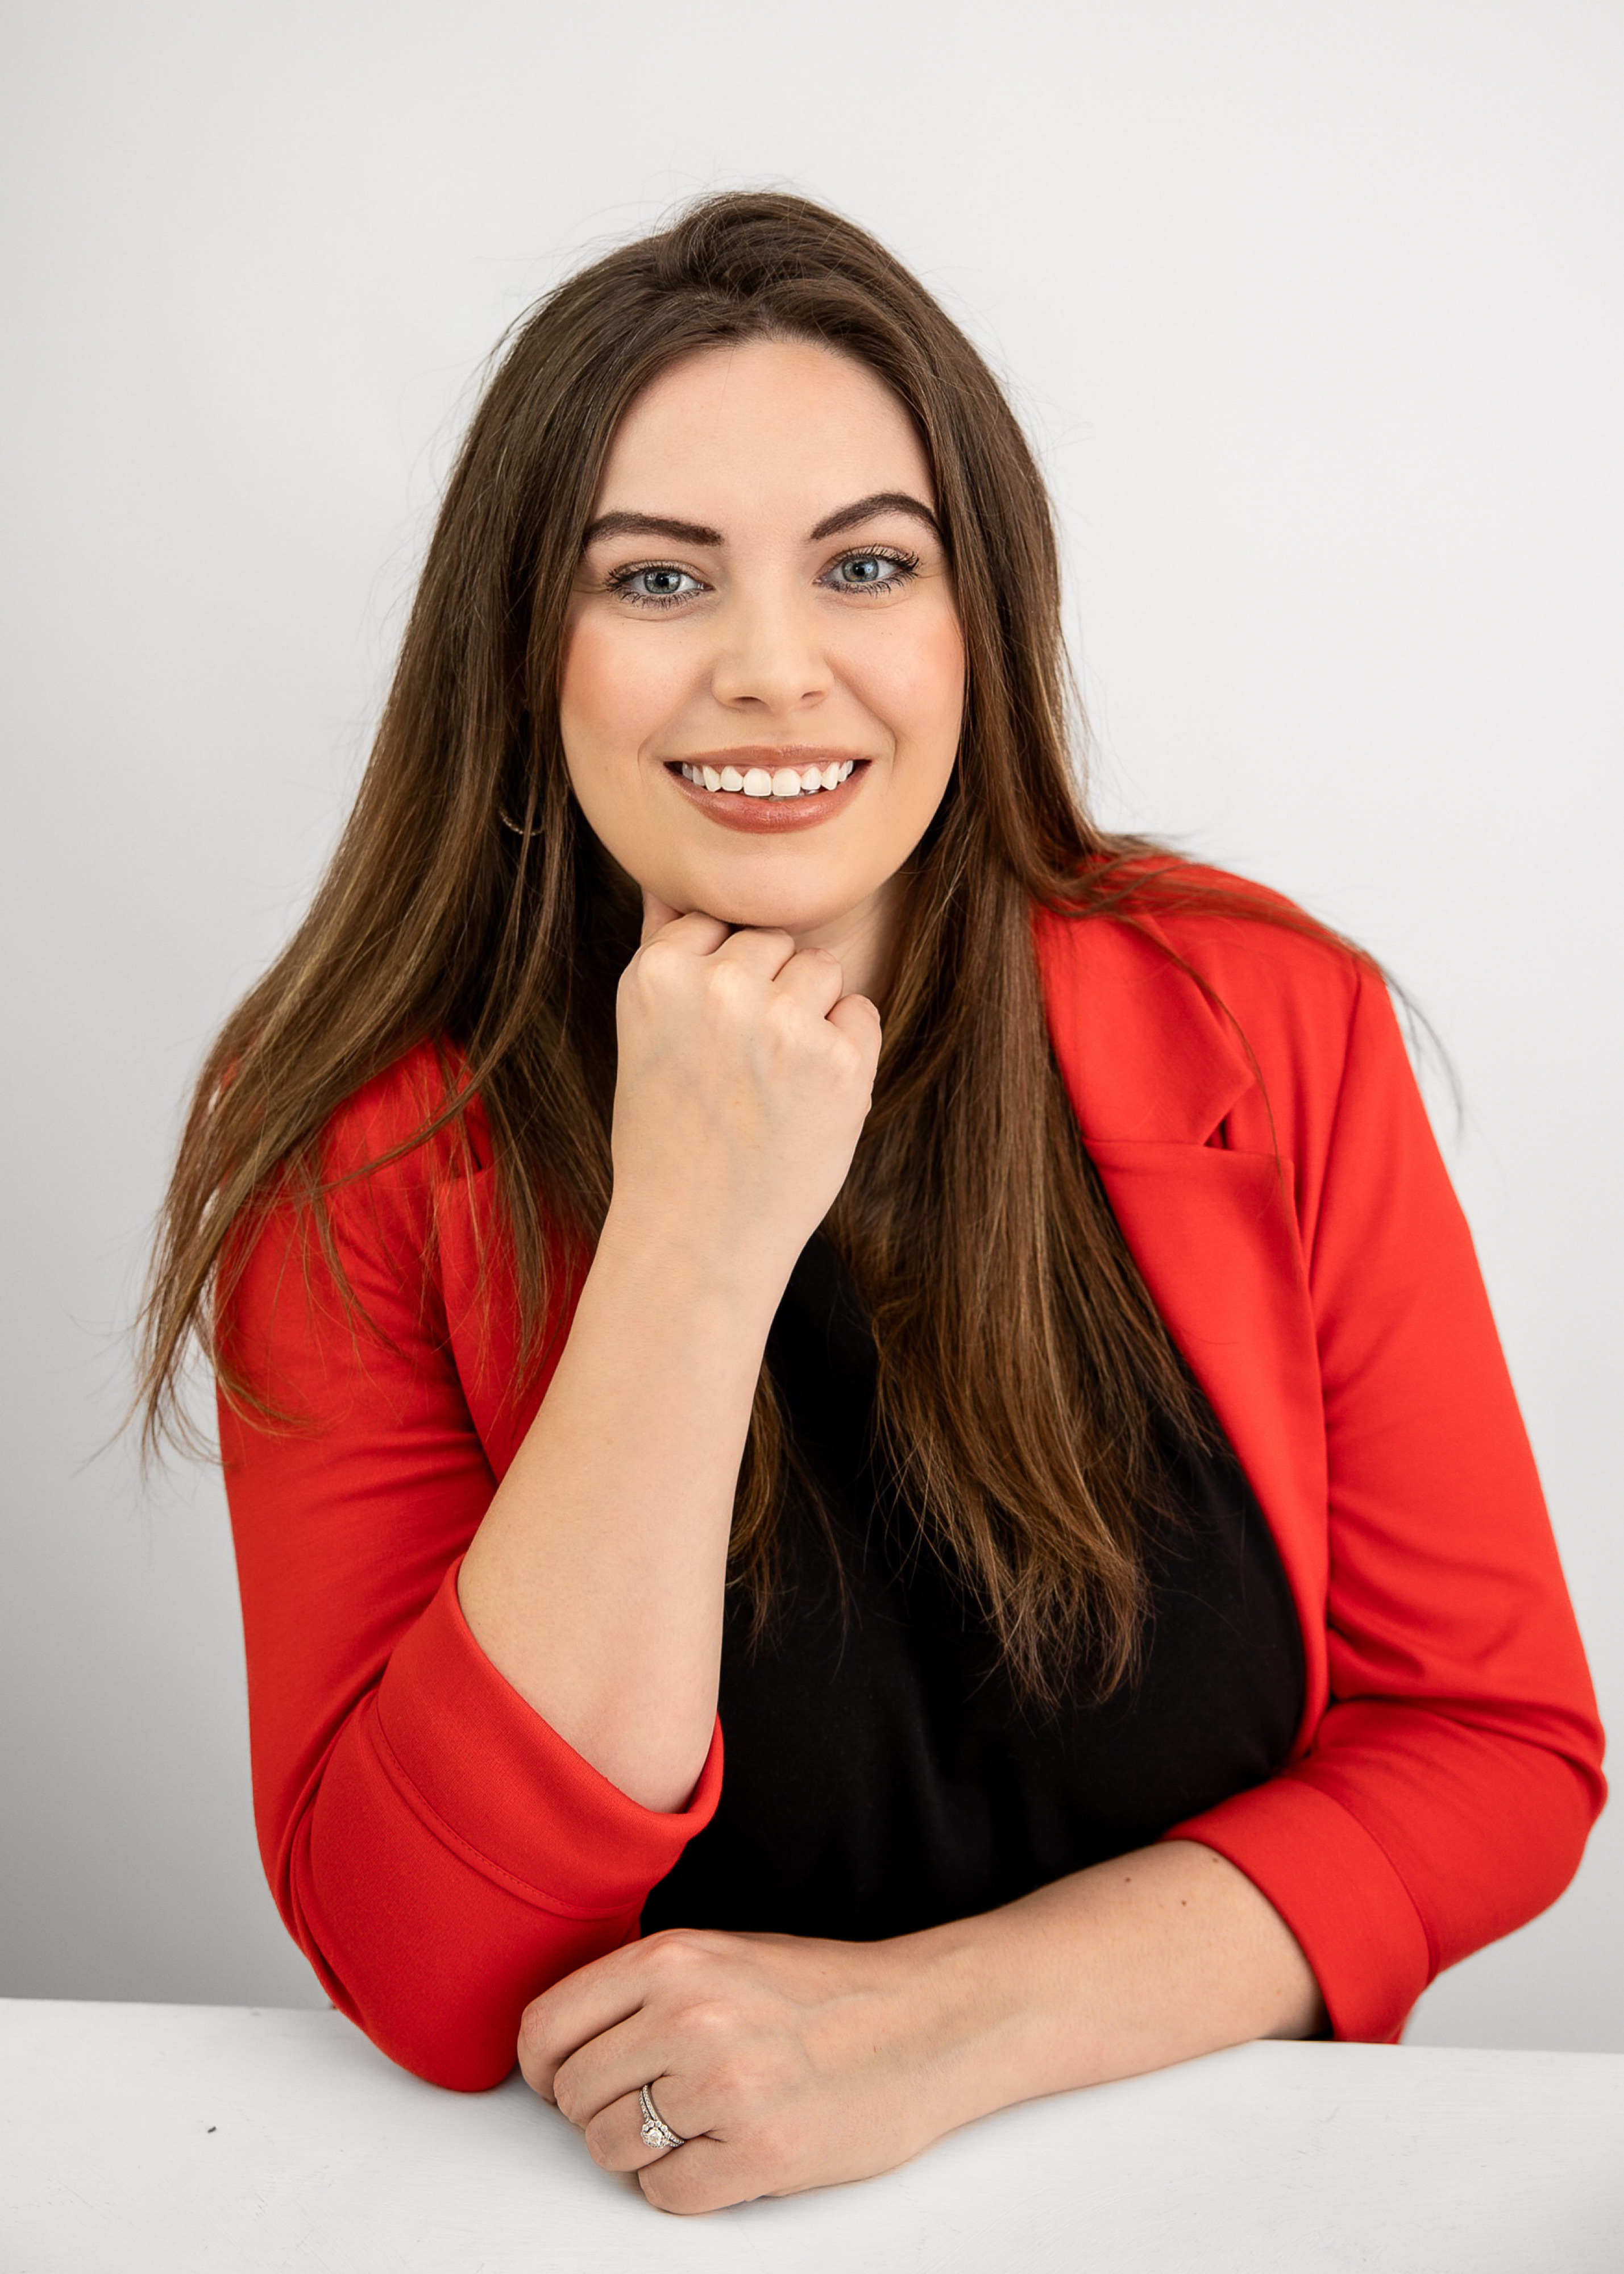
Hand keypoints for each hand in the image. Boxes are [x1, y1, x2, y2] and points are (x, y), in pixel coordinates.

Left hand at [516, 1924, 972, 2214]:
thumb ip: (641, 1989)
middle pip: (572, 2096)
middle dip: (601, 2109)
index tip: (564, 2078)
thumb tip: (561, 2040)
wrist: (924, 2024)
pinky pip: (665, 2194)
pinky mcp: (757, 2152)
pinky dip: (686, 2185)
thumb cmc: (824, 1994)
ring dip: (641, 2151)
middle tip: (654, 2103)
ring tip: (697, 2124)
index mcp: (673, 1960)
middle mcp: (689, 2015)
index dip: (545, 2066)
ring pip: (609, 2150)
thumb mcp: (721, 1956)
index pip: (545, 2029)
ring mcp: (722, 2085)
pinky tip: (726, 2151)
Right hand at [608, 888, 882, 1273]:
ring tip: (773, 1084)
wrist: (696, 1237)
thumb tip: (666, 880)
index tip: (707, 1037)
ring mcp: (783, 1021)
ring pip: (823, 968)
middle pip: (776, 940)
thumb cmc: (668, 1138)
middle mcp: (719, 986)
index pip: (718, 922)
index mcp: (658, 972)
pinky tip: (806, 1103)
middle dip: (770, 990)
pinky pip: (862, 1014)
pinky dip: (847, 1053)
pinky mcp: (841, 1060)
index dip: (722, 980)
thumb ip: (664, 953)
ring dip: (812, 1014)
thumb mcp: (643, 1035)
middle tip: (740, 1070)